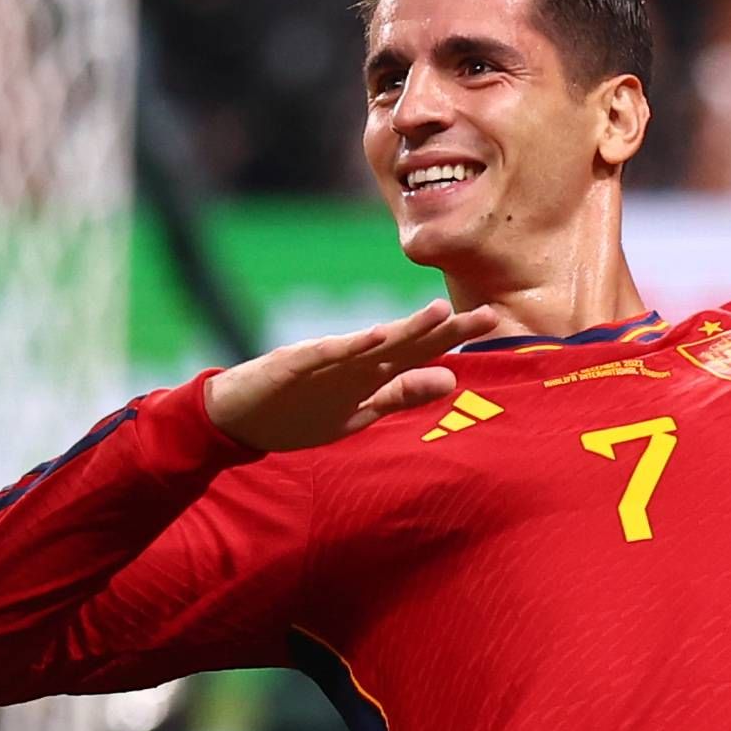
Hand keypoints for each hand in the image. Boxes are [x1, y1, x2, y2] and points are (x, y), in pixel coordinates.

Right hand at [205, 300, 508, 451]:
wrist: (236, 417)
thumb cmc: (300, 412)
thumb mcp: (358, 411)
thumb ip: (401, 394)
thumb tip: (451, 379)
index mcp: (370, 371)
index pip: (420, 351)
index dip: (454, 337)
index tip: (493, 320)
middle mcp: (353, 359)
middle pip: (406, 342)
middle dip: (445, 330)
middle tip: (487, 313)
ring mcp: (322, 360)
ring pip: (371, 343)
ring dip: (405, 329)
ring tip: (439, 313)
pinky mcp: (291, 365)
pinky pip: (324, 356)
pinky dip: (349, 347)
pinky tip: (374, 337)